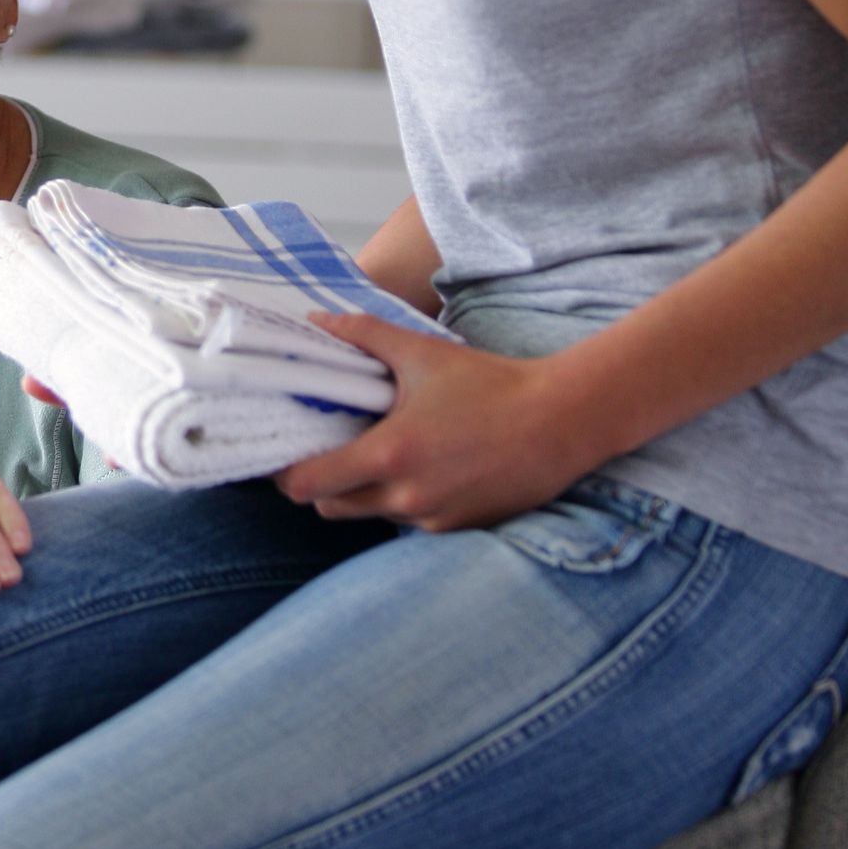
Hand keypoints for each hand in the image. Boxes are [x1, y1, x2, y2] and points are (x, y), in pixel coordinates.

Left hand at [274, 312, 590, 532]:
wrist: (563, 420)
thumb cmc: (493, 384)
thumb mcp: (423, 353)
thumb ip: (364, 335)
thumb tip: (316, 319)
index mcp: (390, 455)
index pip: (307, 485)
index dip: (286, 472)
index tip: (285, 453)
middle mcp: (407, 497)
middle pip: (330, 508)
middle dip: (321, 484)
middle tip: (327, 451)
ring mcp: (434, 518)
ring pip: (372, 514)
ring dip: (365, 492)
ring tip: (380, 453)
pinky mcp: (459, 529)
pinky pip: (411, 521)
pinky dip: (405, 500)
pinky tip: (424, 468)